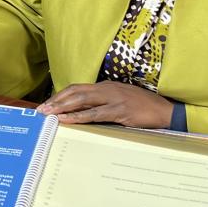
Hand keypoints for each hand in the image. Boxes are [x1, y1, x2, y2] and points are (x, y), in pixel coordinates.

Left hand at [37, 81, 173, 128]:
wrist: (165, 111)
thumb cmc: (143, 107)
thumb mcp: (121, 100)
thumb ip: (104, 102)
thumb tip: (84, 111)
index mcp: (106, 86)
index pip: (77, 88)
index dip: (61, 95)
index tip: (48, 104)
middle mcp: (107, 89)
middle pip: (75, 92)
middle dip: (56, 100)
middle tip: (41, 110)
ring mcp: (114, 99)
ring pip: (82, 101)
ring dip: (63, 108)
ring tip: (49, 114)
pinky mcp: (120, 111)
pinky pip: (95, 114)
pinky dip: (79, 117)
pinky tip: (68, 120)